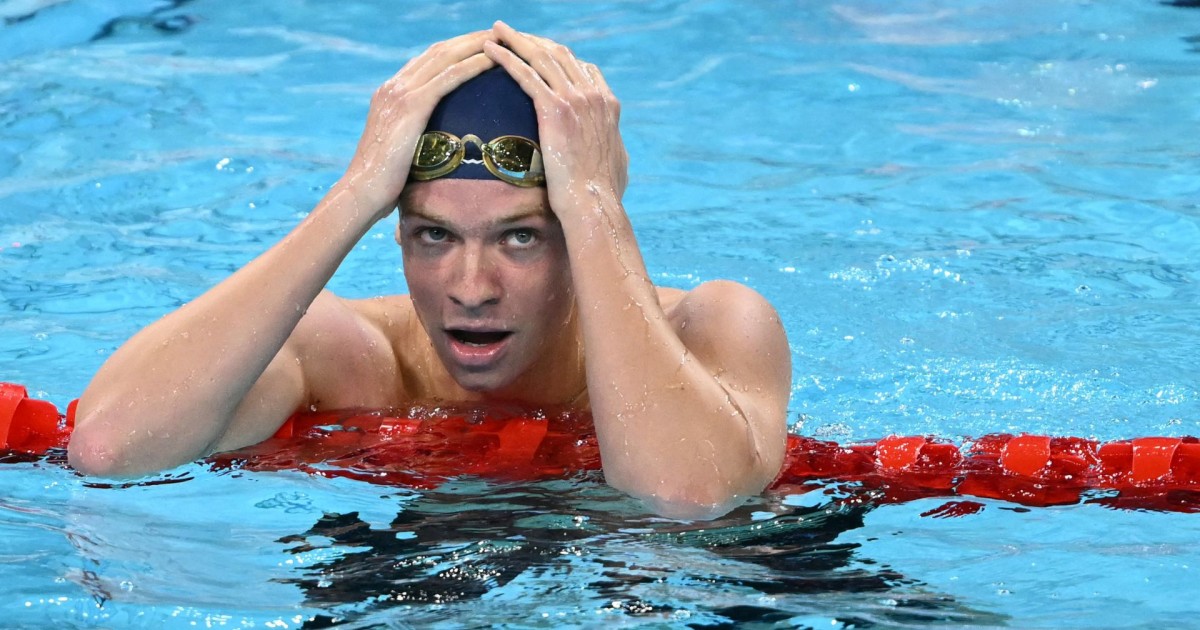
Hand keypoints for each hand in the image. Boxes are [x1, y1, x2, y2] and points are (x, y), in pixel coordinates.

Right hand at [340, 30, 497, 221]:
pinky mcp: (411, 106)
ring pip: (445, 57)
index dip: (455, 50)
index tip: (481, 45)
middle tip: (499, 33)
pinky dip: (471, 65)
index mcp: (390, 94)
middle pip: (438, 51)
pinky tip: (492, 60)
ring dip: (476, 45)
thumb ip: (413, 138)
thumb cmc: (382, 184)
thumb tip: (434, 148)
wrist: (361, 191)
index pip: (428, 61)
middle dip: (470, 40)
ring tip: (503, 39)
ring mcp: (400, 93)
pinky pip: (448, 78)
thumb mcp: (399, 152)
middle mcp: (393, 87)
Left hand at [484, 22, 628, 218]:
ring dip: (516, 40)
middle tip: (510, 33)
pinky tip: (488, 50)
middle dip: (534, 41)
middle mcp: (594, 95)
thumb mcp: (617, 162)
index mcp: (607, 104)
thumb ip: (613, 145)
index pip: (582, 67)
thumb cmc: (602, 193)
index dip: (559, 57)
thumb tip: (614, 148)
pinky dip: (506, 58)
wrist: (593, 204)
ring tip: (496, 30)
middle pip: (560, 54)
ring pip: (541, 57)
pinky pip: (526, 74)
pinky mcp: (555, 109)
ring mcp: (576, 98)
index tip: (538, 54)